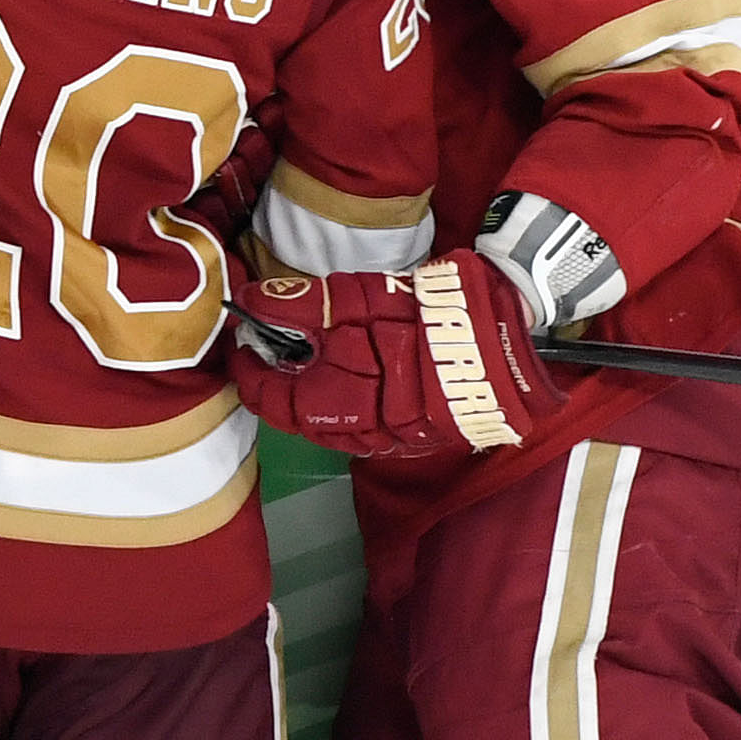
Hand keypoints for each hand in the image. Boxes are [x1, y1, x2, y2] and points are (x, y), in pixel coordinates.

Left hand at [227, 251, 566, 458]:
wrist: (499, 346)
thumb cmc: (418, 319)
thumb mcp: (352, 300)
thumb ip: (295, 305)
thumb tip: (246, 303)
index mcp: (329, 405)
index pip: (267, 398)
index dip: (247, 367)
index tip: (241, 336)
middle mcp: (352, 433)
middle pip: (294, 412)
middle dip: (276, 377)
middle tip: (270, 337)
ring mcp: (383, 438)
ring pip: (325, 420)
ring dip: (307, 388)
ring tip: (307, 348)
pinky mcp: (407, 435)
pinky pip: (357, 421)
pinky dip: (340, 397)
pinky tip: (344, 368)